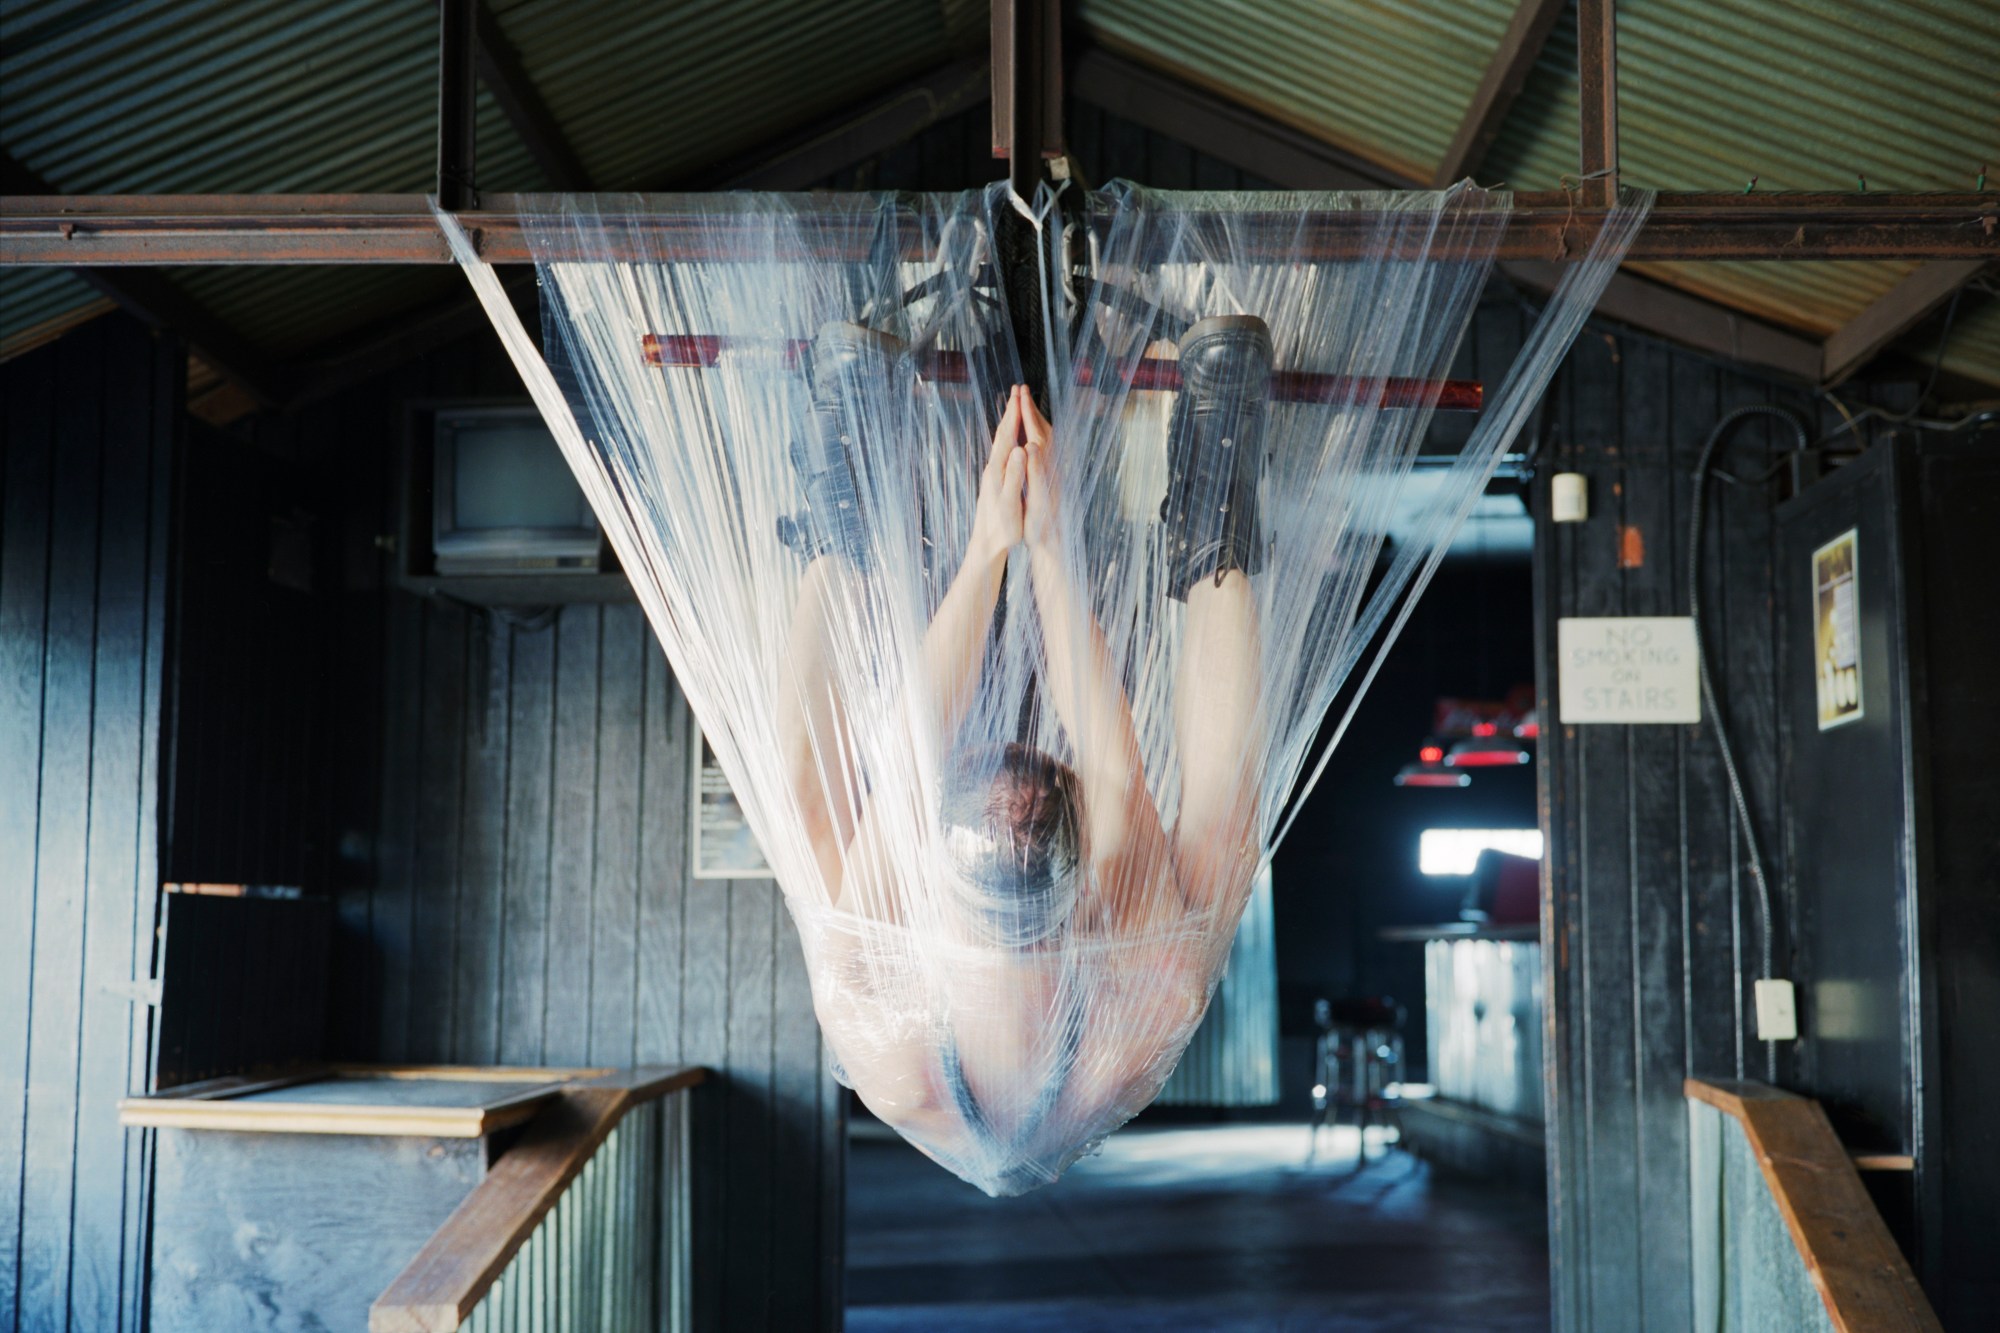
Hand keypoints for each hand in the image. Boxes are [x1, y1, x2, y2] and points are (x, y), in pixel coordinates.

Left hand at [968, 385, 1026, 565]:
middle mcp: (992, 469)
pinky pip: (1002, 453)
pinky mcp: (993, 482)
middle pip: (1002, 434)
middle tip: (1016, 392)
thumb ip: (1015, 475)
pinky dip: (1008, 440)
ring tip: (1013, 410)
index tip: (1020, 394)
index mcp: (998, 470)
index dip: (1014, 414)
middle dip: (1010, 412)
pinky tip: (1009, 443)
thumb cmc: (1001, 528)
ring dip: (1008, 424)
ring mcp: (992, 475)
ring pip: (1000, 443)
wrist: (985, 545)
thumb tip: (1022, 450)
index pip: (1007, 436)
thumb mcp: (1011, 502)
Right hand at [1020, 387, 1060, 556]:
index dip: (1026, 411)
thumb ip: (1035, 470)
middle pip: (1043, 429)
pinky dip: (1037, 435)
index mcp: (1046, 467)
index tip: (1018, 392)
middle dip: (1031, 409)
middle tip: (1021, 391)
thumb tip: (1031, 445)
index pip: (1035, 431)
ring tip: (1026, 408)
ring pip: (1046, 438)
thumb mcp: (1036, 499)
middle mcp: (1053, 465)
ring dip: (1035, 421)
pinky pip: (1045, 449)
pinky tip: (1031, 438)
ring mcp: (1054, 471)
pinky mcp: (1053, 478)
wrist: (1055, 543)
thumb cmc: (1041, 526)